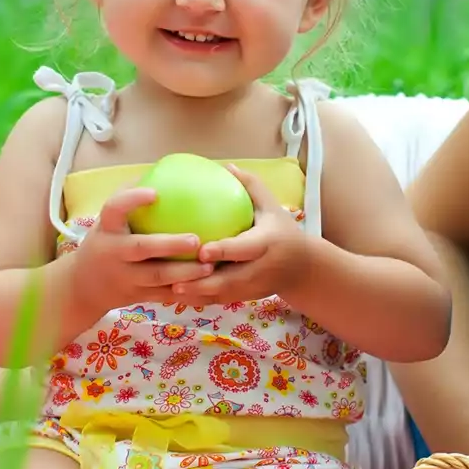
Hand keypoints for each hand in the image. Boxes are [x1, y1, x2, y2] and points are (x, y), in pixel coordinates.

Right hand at [66, 186, 216, 310]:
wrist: (83, 287)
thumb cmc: (105, 243)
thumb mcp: (107, 221)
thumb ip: (128, 197)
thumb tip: (160, 169)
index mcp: (106, 230)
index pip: (114, 210)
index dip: (132, 201)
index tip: (154, 193)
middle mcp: (113, 253)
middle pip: (141, 249)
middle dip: (170, 245)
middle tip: (196, 239)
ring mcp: (124, 278)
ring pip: (156, 277)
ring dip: (185, 272)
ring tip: (209, 265)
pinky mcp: (136, 296)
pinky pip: (163, 295)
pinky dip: (185, 291)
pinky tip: (206, 285)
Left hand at [177, 165, 311, 302]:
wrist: (301, 269)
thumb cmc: (282, 231)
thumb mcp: (272, 206)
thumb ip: (252, 186)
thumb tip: (226, 166)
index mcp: (266, 244)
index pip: (244, 249)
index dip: (224, 251)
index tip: (202, 250)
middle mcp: (258, 270)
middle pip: (228, 280)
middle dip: (202, 282)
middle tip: (174, 278)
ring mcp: (251, 288)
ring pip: (220, 295)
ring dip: (195, 295)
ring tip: (167, 290)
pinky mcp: (243, 298)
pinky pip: (217, 302)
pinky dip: (197, 301)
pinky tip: (172, 297)